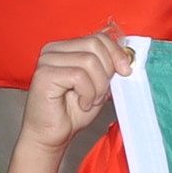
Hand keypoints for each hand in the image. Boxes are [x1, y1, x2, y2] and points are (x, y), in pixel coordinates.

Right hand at [23, 32, 134, 150]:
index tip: (125, 71)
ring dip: (97, 86)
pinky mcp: (44, 74)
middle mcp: (53, 50)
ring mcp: (47, 60)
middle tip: (100, 93)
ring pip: (89, 61)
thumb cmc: (72, 112)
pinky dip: (87, 93)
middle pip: (95, 45)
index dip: (116, 53)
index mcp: (66, 48)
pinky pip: (78, 75)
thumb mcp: (98, 84)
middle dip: (106, 72)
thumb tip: (127, 56)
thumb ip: (108, 67)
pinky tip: (81, 103)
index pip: (98, 37)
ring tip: (89, 100)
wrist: (52, 136)